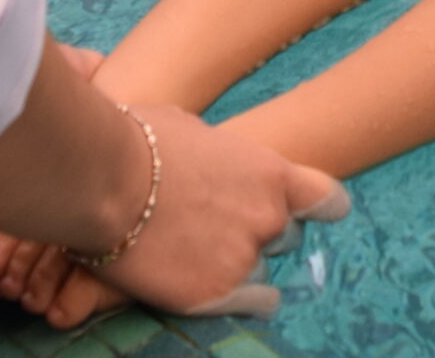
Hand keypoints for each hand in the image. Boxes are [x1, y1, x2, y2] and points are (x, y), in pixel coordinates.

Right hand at [100, 108, 347, 318]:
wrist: (106, 181)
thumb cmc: (142, 142)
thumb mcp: (196, 132)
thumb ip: (221, 156)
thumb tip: (211, 160)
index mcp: (271, 173)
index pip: (327, 200)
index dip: (323, 207)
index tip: (315, 213)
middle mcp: (268, 218)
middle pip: (287, 237)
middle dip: (261, 233)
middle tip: (226, 228)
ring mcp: (244, 259)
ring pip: (262, 272)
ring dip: (241, 265)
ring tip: (205, 256)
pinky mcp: (214, 294)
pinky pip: (252, 303)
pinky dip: (240, 298)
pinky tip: (219, 289)